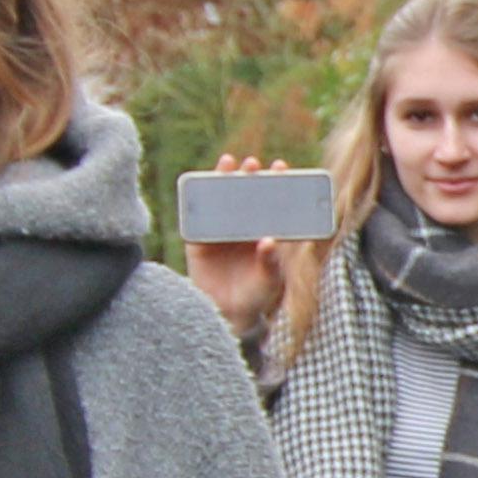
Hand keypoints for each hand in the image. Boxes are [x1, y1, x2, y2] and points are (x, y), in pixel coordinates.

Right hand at [180, 150, 305, 343]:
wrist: (228, 315)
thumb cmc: (256, 295)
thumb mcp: (269, 281)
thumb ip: (270, 264)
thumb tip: (269, 242)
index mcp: (263, 230)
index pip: (270, 201)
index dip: (274, 182)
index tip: (280, 166)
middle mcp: (242, 225)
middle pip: (244, 194)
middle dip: (248, 176)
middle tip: (252, 164)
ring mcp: (219, 231)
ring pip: (220, 199)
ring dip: (222, 178)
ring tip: (228, 163)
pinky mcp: (199, 241)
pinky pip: (197, 219)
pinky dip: (198, 203)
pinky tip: (201, 188)